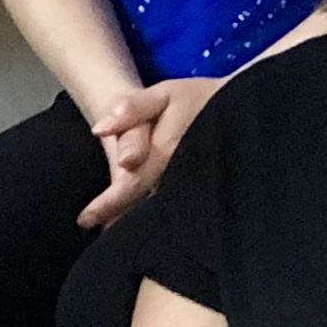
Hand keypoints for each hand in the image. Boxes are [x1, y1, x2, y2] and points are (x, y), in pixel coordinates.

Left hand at [80, 76, 221, 228]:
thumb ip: (132, 109)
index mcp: (164, 153)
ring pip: (157, 209)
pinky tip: (140, 221)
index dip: (106, 205)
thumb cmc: (198, 99)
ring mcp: (190, 185)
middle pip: (141, 205)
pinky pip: (172, 204)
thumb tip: (98, 130)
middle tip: (90, 229)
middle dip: (117, 219)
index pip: (129, 186)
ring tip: (109, 232)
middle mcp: (178, 175)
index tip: (84, 220)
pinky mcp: (199, 188)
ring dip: (134, 219)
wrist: (242, 106)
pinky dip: (153, 213)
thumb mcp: (164, 94)